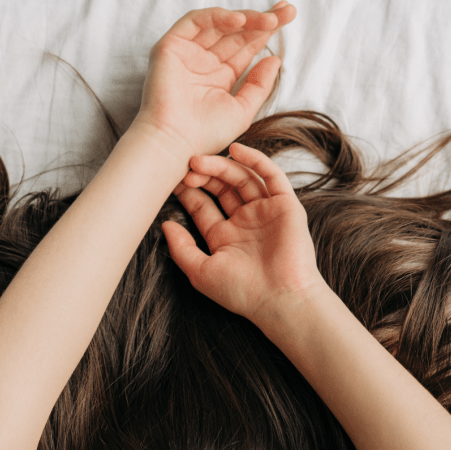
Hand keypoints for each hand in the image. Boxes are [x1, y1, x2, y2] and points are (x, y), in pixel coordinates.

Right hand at [133, 2, 295, 158]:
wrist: (176, 143)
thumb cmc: (205, 135)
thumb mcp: (242, 110)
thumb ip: (259, 85)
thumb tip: (274, 59)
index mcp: (219, 77)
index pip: (245, 47)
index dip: (266, 32)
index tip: (288, 17)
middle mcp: (203, 63)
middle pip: (235, 33)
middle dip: (262, 20)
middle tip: (287, 12)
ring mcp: (186, 53)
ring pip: (218, 24)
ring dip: (246, 18)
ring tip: (270, 20)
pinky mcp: (170, 47)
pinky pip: (195, 22)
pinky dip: (217, 17)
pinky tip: (240, 21)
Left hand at [162, 143, 326, 326]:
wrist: (280, 299)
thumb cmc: (241, 292)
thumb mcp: (200, 272)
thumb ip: (180, 249)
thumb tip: (164, 225)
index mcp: (225, 237)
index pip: (203, 206)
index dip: (187, 192)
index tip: (170, 179)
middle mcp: (245, 222)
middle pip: (221, 188)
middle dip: (202, 176)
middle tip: (185, 167)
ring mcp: (266, 212)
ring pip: (242, 178)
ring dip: (221, 166)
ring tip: (199, 160)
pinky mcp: (286, 205)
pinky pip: (271, 176)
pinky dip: (255, 160)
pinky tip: (236, 150)